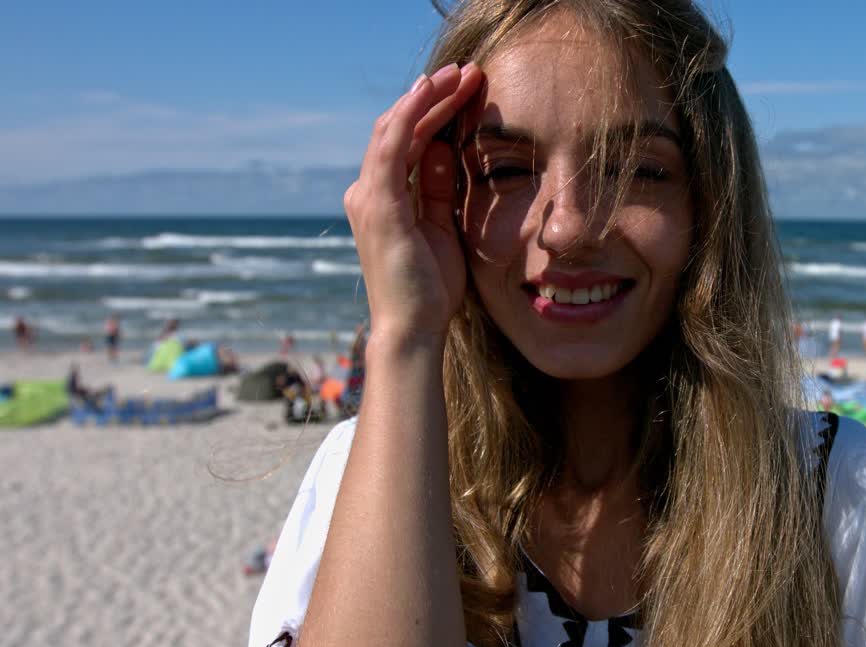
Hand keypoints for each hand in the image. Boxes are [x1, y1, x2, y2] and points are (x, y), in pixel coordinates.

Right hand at [344, 63, 483, 347]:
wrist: (413, 328)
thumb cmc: (429, 288)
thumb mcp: (441, 228)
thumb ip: (436, 189)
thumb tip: (441, 149)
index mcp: (385, 197)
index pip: (409, 141)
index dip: (436, 111)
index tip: (468, 89)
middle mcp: (369, 191)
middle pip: (400, 128)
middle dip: (434, 96)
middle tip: (467, 71)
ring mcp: (369, 197)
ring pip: (394, 129)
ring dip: (426, 97)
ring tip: (457, 74)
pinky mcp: (378, 205)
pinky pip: (390, 148)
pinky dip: (409, 117)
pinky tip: (429, 94)